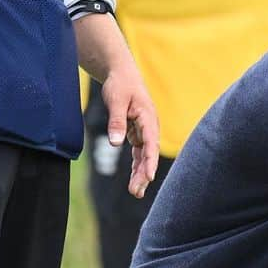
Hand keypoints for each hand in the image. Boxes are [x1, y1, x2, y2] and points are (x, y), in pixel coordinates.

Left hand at [101, 69, 159, 197]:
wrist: (122, 74)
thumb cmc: (120, 85)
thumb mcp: (116, 100)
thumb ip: (116, 121)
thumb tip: (116, 143)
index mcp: (148, 117)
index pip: (151, 143)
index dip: (150, 161)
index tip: (149, 177)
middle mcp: (150, 126)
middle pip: (149, 154)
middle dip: (144, 173)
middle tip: (136, 192)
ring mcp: (144, 131)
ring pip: (144, 156)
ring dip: (141, 173)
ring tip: (135, 192)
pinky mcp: (137, 133)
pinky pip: (138, 153)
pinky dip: (136, 166)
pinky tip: (134, 181)